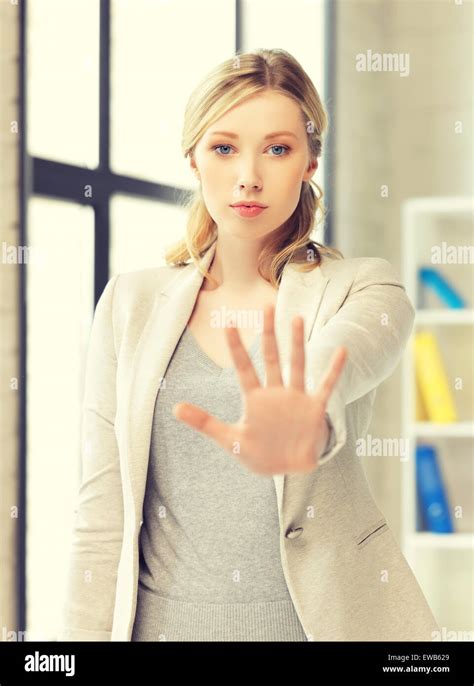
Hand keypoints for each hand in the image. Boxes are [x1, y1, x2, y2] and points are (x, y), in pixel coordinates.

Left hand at [173, 305, 346, 474]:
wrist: (288, 470)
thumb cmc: (259, 453)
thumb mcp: (229, 440)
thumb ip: (205, 423)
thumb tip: (175, 407)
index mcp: (254, 399)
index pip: (243, 367)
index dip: (236, 346)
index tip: (228, 323)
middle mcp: (275, 392)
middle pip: (270, 357)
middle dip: (268, 334)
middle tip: (266, 307)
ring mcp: (296, 398)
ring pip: (296, 365)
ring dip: (296, 344)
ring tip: (296, 320)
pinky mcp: (314, 409)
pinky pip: (326, 386)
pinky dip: (334, 370)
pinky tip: (342, 351)